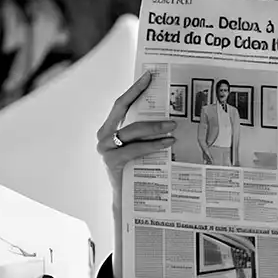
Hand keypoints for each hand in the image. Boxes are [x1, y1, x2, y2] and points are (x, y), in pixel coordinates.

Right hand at [98, 71, 176, 197]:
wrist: (126, 201)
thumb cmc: (134, 172)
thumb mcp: (136, 148)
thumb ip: (141, 134)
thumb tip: (164, 115)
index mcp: (108, 129)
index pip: (120, 104)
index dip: (133, 89)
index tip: (148, 76)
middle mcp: (103, 136)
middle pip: (125, 112)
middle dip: (145, 103)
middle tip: (167, 101)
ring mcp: (106, 149)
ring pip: (133, 131)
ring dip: (155, 128)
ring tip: (173, 127)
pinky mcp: (112, 161)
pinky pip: (136, 148)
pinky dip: (154, 145)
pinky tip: (168, 143)